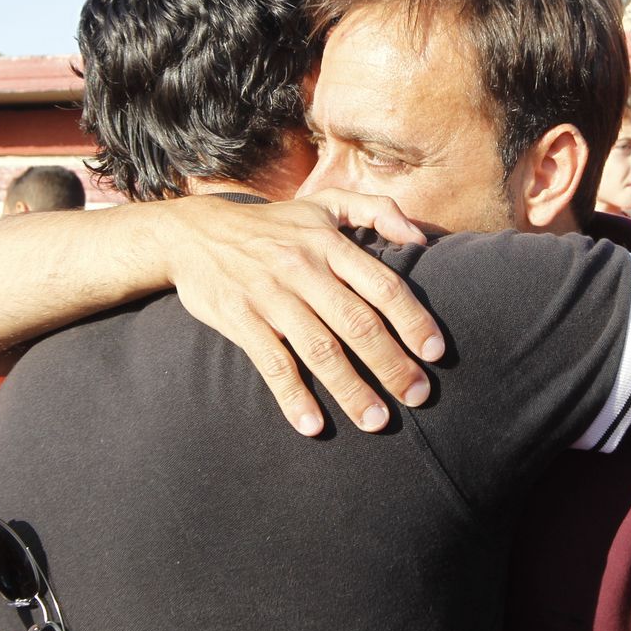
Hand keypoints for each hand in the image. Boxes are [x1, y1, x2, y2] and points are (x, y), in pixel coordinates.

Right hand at [165, 190, 444, 435]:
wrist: (194, 234)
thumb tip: (422, 239)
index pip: (382, 284)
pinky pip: (273, 364)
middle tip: (419, 395)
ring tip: (377, 421)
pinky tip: (313, 426)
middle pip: (358, 323)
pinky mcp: (240, 320)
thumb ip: (376, 210)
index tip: (436, 352)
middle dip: (393, 364)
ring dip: (351, 389)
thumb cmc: (274, 225)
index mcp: (329, 243)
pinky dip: (293, 397)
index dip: (413, 319)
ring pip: (320, 350)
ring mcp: (271, 296)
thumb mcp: (324, 204)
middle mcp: (303, 269)